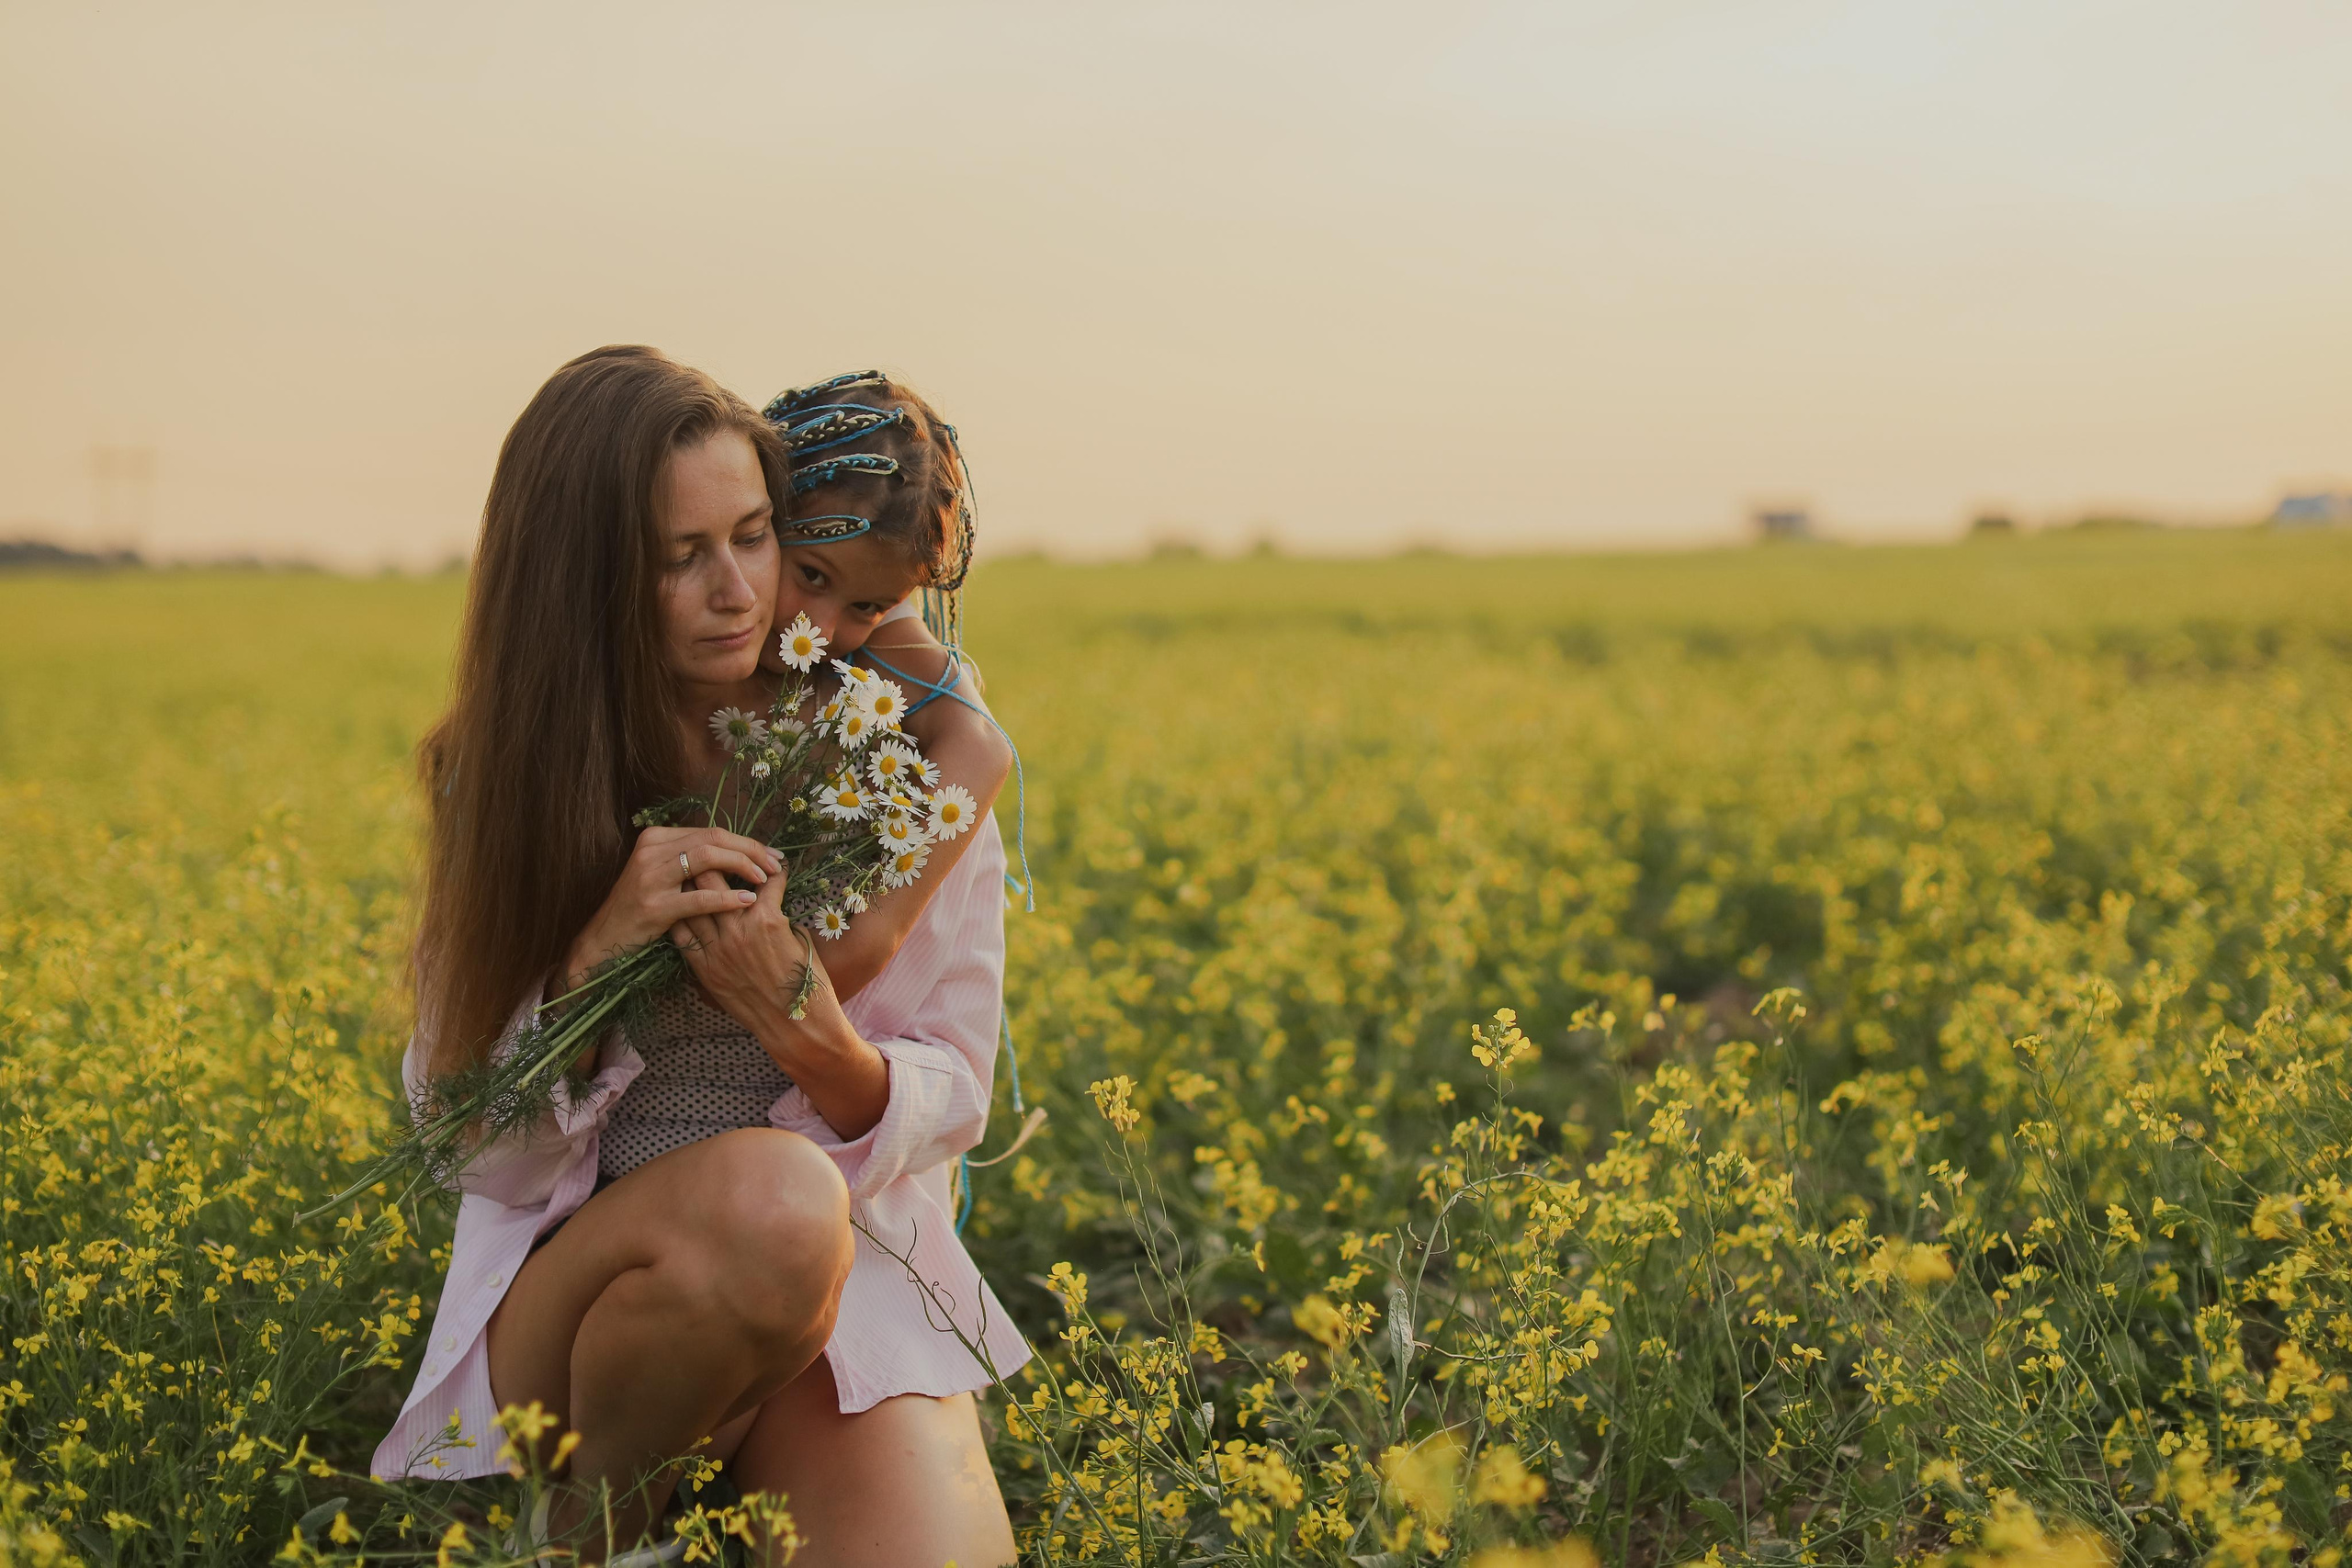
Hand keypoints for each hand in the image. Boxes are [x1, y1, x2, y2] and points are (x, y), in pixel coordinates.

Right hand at [562, 825, 785, 987]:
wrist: (605, 939)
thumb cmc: (642, 907)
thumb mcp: (662, 873)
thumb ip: (691, 858)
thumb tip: (739, 851)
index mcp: (656, 837)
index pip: (710, 831)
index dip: (746, 841)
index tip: (772, 854)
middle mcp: (651, 850)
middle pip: (713, 839)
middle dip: (750, 850)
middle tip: (776, 864)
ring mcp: (650, 877)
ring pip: (706, 858)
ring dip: (741, 866)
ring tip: (764, 879)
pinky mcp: (654, 906)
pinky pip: (699, 898)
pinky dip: (726, 897)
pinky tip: (747, 900)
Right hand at [673, 873, 887, 1137]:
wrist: (794, 1027)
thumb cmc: (762, 1013)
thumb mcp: (721, 991)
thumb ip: (710, 962)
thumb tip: (707, 942)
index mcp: (700, 961)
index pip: (677, 917)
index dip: (682, 892)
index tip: (688, 878)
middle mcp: (714, 943)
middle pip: (695, 889)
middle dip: (701, 867)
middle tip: (716, 854)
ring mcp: (739, 931)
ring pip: (723, 880)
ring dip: (736, 864)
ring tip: (747, 854)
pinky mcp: (768, 923)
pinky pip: (768, 884)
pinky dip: (774, 873)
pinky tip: (778, 867)